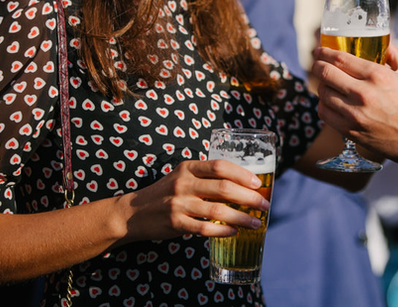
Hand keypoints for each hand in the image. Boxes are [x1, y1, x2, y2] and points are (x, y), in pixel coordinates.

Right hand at [118, 159, 268, 244]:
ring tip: (256, 222)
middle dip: (249, 197)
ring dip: (241, 217)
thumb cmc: (165, 193)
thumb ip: (205, 176)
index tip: (258, 183)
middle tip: (265, 204)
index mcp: (188, 167)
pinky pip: (205, 228)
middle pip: (223, 188)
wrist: (132, 213)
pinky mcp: (175, 223)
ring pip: (217, 209)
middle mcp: (183, 183)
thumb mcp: (182, 175)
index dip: (242, 174)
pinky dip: (223, 230)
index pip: (220, 166)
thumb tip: (242, 184)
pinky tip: (234, 232)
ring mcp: (178, 203)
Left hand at [312, 44, 397, 164]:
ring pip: (323, 93)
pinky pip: (325, 114)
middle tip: (317, 64)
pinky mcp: (351, 131)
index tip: (320, 50)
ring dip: (321, 85)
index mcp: (378, 76)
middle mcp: (363, 93)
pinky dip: (323, 105)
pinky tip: (329, 101)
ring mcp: (355, 114)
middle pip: (326, 74)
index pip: (340, 59)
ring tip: (326, 83)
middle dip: (317, 66)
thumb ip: (395, 54)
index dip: (324, 52)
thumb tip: (383, 42)